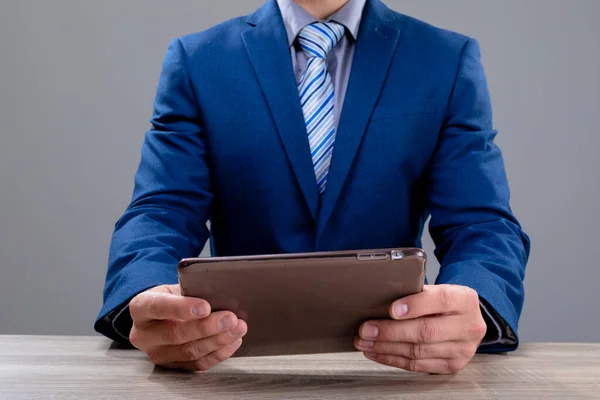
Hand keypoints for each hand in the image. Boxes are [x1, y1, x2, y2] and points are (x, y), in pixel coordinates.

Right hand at [129, 284, 247, 370]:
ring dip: (218, 340)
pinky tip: (232, 342)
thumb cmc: (171, 298)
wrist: (160, 315)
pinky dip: (218, 354)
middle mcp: (144, 334)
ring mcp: (157, 354)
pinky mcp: (172, 366)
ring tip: (237, 328)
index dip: (182, 308)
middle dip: (207, 327)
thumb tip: (220, 294)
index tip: (205, 306)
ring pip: (189, 352)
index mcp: (141, 308)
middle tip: (230, 318)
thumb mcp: (176, 287)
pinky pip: (197, 365)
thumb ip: (192, 290)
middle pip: (176, 334)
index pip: (158, 307)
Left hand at [355, 284, 486, 373]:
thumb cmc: (444, 303)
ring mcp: (462, 350)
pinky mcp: (452, 366)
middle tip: (366, 330)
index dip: (414, 305)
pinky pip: (417, 365)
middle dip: (391, 332)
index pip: (440, 300)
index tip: (391, 309)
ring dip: (386, 348)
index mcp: (465, 300)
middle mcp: (468, 326)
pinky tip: (376, 353)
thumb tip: (379, 299)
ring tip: (365, 342)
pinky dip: (393, 359)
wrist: (466, 321)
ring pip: (419, 351)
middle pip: (426, 331)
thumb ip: (416, 293)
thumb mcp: (437, 290)